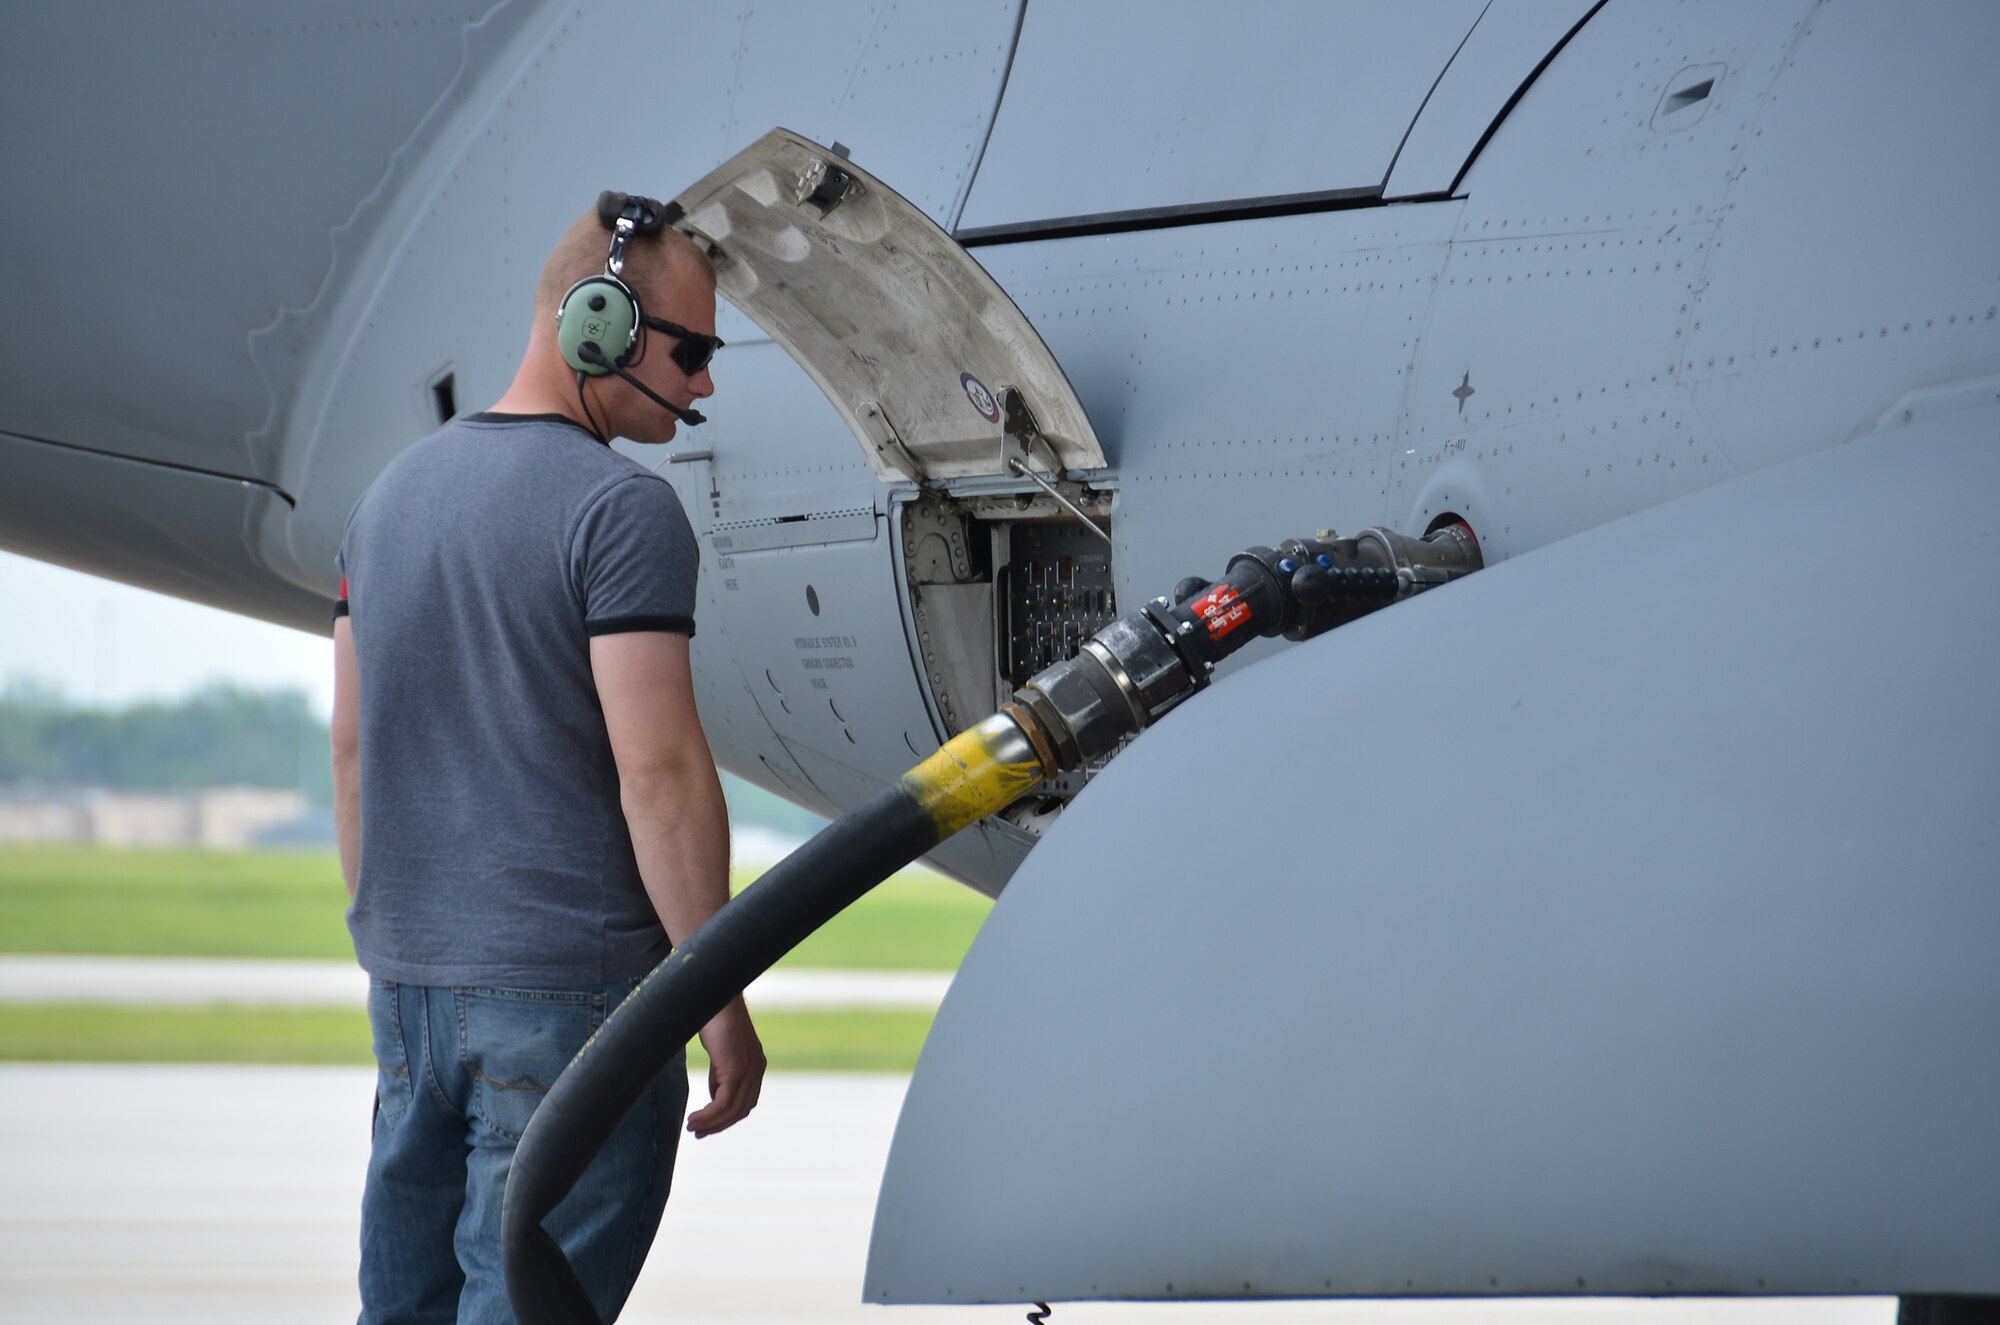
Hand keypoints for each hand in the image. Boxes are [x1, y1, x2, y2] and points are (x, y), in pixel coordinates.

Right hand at [687, 998, 764, 1136]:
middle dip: (719, 1125)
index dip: (727, 1118)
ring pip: (733, 1110)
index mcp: (755, 1064)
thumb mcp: (719, 1052)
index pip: (745, 1101)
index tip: (706, 1126)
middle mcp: (757, 1068)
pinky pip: (724, 1104)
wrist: (714, 995)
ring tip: (692, 1127)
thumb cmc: (712, 1018)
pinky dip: (709, 1116)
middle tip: (698, 1132)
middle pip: (741, 1110)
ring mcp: (749, 1069)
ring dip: (711, 1124)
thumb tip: (714, 1096)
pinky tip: (694, 1119)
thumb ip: (720, 1073)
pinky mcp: (736, 1069)